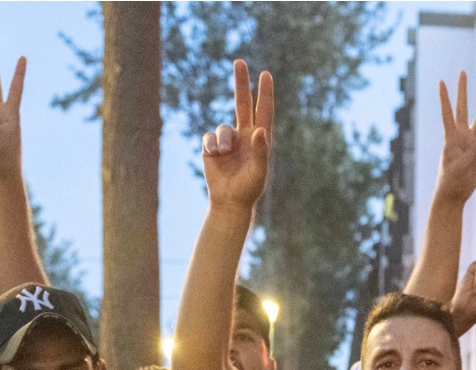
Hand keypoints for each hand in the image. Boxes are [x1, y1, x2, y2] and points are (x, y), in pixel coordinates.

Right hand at [201, 59, 273, 212]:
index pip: (264, 111)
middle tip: (239, 61)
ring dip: (222, 140)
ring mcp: (228, 140)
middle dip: (241, 83)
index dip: (265, 93)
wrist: (229, 201)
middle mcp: (244, 135)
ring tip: (223, 155)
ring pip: (223, 127)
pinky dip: (211, 145)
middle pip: (243, 103)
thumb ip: (261, 151)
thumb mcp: (259, 172)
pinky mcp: (212, 147)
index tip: (266, 74)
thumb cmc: (248, 189)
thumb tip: (260, 130)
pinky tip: (214, 156)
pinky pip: (209, 137)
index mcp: (259, 139)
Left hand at [433, 71, 475, 202]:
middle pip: (463, 107)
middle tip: (462, 71)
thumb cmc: (451, 182)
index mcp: (450, 138)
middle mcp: (462, 135)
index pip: (447, 114)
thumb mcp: (460, 168)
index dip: (445, 98)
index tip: (441, 82)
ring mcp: (472, 140)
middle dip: (462, 90)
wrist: (456, 194)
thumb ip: (473, 153)